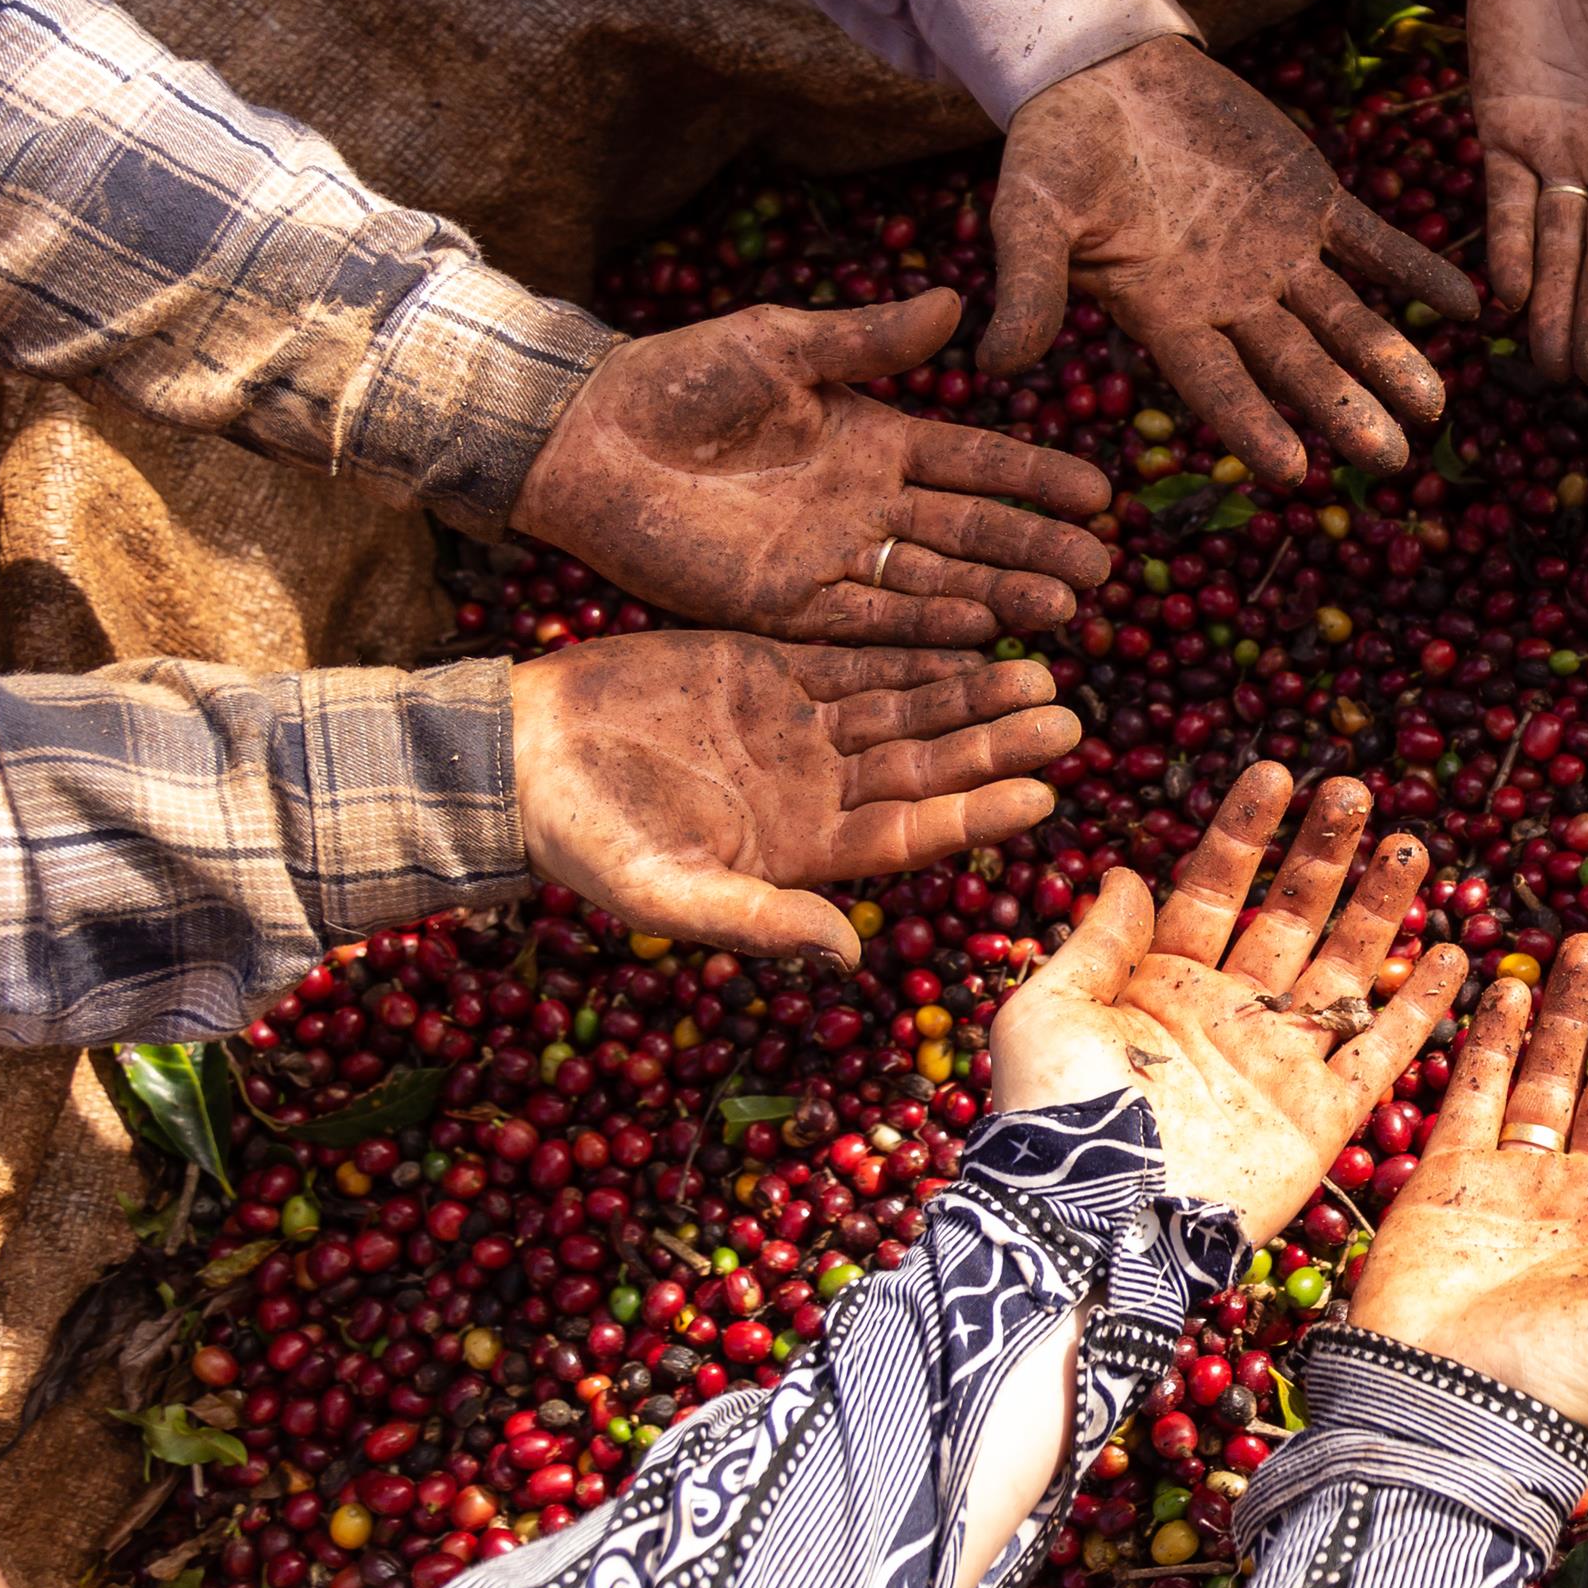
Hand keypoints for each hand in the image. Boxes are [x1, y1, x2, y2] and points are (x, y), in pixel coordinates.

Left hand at [512, 292, 1115, 643]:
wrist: (590, 436)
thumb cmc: (681, 378)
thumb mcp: (782, 344)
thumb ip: (870, 340)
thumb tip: (959, 304)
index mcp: (873, 439)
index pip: (974, 463)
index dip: (1035, 478)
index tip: (1098, 493)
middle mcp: (864, 505)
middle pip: (969, 533)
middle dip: (1035, 550)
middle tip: (1102, 572)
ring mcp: (829, 557)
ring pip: (932, 581)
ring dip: (997, 595)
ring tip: (1061, 608)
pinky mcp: (784, 602)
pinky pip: (866, 619)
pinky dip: (921, 627)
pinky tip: (978, 631)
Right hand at [512, 636, 1076, 962]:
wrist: (517, 759)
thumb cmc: (582, 840)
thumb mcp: (666, 891)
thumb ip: (759, 919)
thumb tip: (849, 953)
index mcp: (802, 851)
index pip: (911, 832)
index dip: (977, 813)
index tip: (1045, 794)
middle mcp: (813, 791)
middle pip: (926, 766)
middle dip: (996, 744)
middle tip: (1071, 719)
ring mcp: (793, 730)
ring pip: (903, 710)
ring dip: (970, 694)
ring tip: (1042, 671)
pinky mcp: (765, 671)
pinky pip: (854, 657)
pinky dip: (911, 647)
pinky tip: (970, 633)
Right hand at [986, 35, 1479, 485]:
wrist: (1103, 73)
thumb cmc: (1053, 152)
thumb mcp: (1030, 214)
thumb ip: (1030, 286)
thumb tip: (996, 365)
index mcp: (1166, 316)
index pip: (1217, 384)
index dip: (1255, 425)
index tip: (1296, 471)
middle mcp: (1231, 302)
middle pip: (1297, 367)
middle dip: (1343, 409)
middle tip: (1392, 460)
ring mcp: (1279, 256)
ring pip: (1346, 318)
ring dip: (1391, 358)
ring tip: (1437, 405)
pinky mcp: (1313, 203)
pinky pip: (1375, 244)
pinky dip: (1418, 271)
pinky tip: (1468, 305)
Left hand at [986, 764, 1462, 1243]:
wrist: (1091, 1226)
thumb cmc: (1056, 1119)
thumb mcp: (1047, 1012)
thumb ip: (1094, 943)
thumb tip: (1125, 871)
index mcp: (1160, 985)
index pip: (1213, 888)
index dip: (1245, 832)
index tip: (1276, 771)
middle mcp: (1227, 1015)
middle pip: (1290, 917)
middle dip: (1323, 855)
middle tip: (1356, 792)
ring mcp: (1277, 1065)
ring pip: (1343, 970)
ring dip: (1378, 910)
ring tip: (1411, 848)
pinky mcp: (1318, 1119)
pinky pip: (1379, 1055)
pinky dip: (1418, 1010)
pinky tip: (1451, 958)